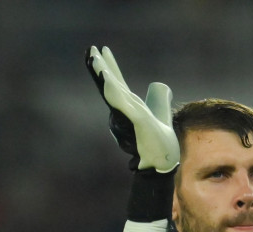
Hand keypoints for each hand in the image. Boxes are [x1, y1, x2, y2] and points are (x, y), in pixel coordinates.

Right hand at [85, 46, 178, 172]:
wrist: (162, 161)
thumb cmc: (158, 141)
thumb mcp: (160, 111)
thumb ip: (159, 98)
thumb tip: (161, 86)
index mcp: (129, 105)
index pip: (117, 82)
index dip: (110, 65)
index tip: (102, 48)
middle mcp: (124, 110)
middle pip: (109, 85)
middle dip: (100, 67)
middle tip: (90, 49)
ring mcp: (128, 117)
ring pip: (113, 93)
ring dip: (104, 77)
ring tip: (96, 61)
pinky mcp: (137, 122)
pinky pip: (124, 105)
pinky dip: (115, 93)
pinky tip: (108, 81)